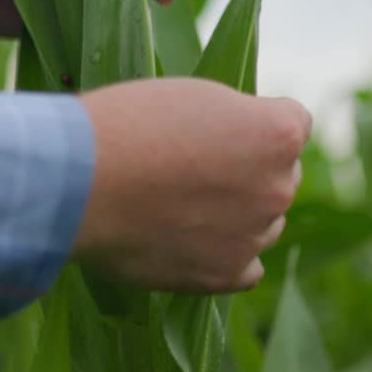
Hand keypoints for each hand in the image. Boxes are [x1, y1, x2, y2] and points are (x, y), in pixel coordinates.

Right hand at [73, 78, 310, 292]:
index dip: (250, 120)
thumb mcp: (193, 96)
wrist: (79, 181)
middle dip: (247, 169)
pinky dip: (225, 255)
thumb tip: (244, 147)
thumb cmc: (127, 125)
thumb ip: (235, 121)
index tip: (214, 126)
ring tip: (177, 203)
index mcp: (278, 134)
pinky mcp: (225, 275)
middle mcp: (279, 187)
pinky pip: (247, 267)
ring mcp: (254, 235)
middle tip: (190, 165)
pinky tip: (190, 239)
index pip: (292, 122)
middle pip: (280, 174)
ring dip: (235, 213)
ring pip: (262, 222)